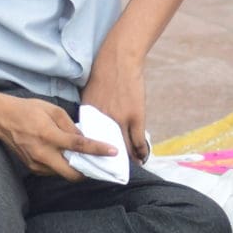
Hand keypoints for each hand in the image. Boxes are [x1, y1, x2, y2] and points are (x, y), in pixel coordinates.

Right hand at [0, 90, 115, 179]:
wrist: (2, 119)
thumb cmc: (28, 110)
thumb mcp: (52, 110)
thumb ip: (70, 125)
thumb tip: (84, 139)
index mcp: (48, 135)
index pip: (78, 146)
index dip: (98, 150)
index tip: (113, 152)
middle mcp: (42, 153)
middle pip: (72, 173)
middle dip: (87, 172)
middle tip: (97, 164)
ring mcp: (35, 163)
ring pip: (62, 174)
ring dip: (75, 169)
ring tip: (82, 159)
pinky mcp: (32, 168)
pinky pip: (52, 172)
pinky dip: (62, 167)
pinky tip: (65, 157)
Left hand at [82, 45, 150, 161]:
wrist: (118, 60)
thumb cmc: (103, 74)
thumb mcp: (90, 95)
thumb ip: (92, 113)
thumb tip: (94, 127)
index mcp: (90, 116)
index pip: (90, 143)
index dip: (95, 155)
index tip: (98, 165)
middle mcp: (103, 121)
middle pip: (107, 149)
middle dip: (111, 162)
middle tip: (114, 172)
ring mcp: (120, 120)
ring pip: (125, 147)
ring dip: (129, 159)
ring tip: (131, 166)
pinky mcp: (136, 117)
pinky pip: (138, 140)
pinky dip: (141, 151)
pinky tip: (142, 157)